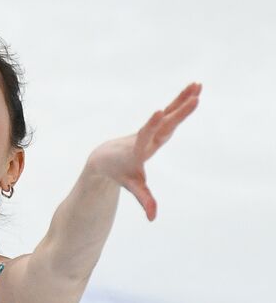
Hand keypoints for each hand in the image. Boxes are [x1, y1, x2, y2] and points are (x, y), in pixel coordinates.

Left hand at [88, 82, 201, 220]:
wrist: (105, 156)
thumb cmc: (118, 173)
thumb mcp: (132, 186)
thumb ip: (144, 199)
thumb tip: (153, 218)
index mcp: (138, 150)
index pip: (145, 135)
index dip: (151, 125)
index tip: (159, 112)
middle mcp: (145, 136)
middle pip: (164, 123)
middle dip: (178, 111)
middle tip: (195, 97)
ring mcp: (151, 129)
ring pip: (169, 112)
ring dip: (182, 99)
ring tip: (198, 85)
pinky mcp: (156, 125)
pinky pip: (170, 112)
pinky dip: (181, 101)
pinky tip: (194, 90)